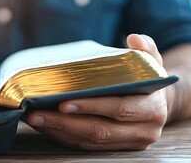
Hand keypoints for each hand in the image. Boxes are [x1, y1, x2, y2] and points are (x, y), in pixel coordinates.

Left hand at [24, 34, 167, 149]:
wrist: (157, 104)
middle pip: (99, 131)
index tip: (63, 102)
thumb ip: (146, 50)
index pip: (118, 109)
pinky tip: (43, 125)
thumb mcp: (150, 63)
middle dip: (64, 123)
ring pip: (89, 142)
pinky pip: (84, 146)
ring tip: (32, 118)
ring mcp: (128, 144)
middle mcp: (144, 132)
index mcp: (152, 110)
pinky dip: (62, 136)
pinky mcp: (114, 150)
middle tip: (36, 112)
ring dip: (57, 131)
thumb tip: (134, 39)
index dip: (91, 107)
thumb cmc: (146, 80)